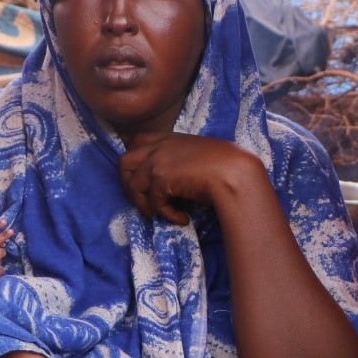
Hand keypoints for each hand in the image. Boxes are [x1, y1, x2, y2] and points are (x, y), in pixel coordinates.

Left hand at [118, 132, 264, 224]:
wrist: (233, 171)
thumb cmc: (225, 165)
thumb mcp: (197, 155)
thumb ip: (180, 160)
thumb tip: (172, 183)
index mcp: (168, 138)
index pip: (138, 141)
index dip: (135, 161)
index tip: (142, 177)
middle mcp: (158, 147)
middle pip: (124, 162)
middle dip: (128, 184)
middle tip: (142, 201)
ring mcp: (157, 161)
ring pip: (133, 186)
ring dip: (144, 205)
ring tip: (159, 215)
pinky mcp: (161, 178)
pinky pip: (154, 203)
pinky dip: (167, 215)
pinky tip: (182, 219)